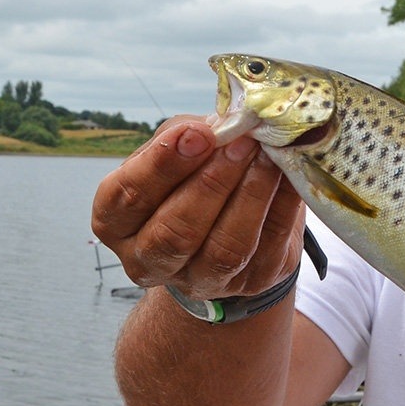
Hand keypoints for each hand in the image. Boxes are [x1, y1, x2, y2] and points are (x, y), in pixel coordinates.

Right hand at [91, 117, 304, 299]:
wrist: (230, 224)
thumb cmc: (193, 175)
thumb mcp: (179, 149)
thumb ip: (190, 134)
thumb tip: (224, 122)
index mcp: (116, 221)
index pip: (127, 197)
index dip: (161, 165)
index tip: (198, 133)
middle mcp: (148, 259)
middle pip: (174, 232)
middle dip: (211, 183)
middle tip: (241, 143)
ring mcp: (198, 279)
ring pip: (223, 249)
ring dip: (250, 196)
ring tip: (267, 156)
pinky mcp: (247, 284)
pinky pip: (267, 248)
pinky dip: (281, 208)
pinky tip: (288, 176)